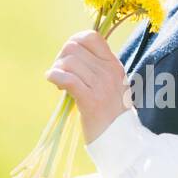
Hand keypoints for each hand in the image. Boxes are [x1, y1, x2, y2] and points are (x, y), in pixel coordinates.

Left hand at [45, 29, 133, 144]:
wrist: (122, 140)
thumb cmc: (112, 114)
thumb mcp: (112, 85)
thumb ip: (97, 69)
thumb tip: (72, 56)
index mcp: (114, 64)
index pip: (91, 36)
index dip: (74, 42)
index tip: (70, 59)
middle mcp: (109, 71)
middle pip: (73, 48)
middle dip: (60, 58)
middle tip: (61, 74)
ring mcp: (101, 85)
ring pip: (68, 62)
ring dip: (57, 70)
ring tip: (60, 84)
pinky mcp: (91, 101)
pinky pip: (67, 79)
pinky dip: (55, 77)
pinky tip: (54, 83)